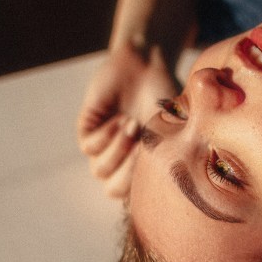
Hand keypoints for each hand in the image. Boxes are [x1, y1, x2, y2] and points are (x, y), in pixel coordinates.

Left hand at [76, 42, 177, 198]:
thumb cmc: (164, 95)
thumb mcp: (175, 129)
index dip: (147, 184)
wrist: (145, 64)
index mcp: (142, 166)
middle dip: (127, 171)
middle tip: (142, 147)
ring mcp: (103, 146)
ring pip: (99, 171)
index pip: (137, 197)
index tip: (161, 160)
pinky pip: (89, 148)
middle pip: (112, 190)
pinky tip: (119, 119)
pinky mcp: (87, 130)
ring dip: (118, 149)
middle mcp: (120, 161)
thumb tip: (172, 186)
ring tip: (132, 125)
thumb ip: (171, 158)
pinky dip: (107, 135)